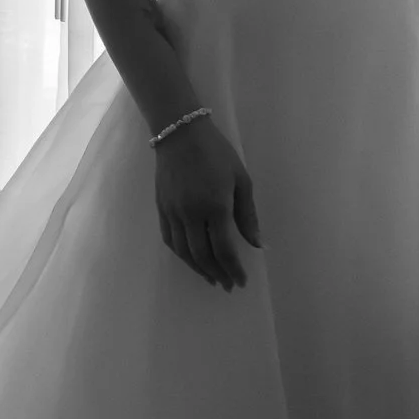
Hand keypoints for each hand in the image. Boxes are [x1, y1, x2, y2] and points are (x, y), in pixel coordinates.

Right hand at [153, 119, 261, 289]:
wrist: (180, 133)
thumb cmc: (217, 153)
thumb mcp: (241, 179)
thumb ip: (247, 215)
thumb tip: (257, 244)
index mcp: (215, 207)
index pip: (224, 249)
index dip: (233, 269)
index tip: (241, 281)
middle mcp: (191, 214)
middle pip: (202, 256)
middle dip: (217, 274)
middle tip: (228, 285)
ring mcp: (173, 213)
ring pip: (183, 252)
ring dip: (199, 269)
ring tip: (212, 278)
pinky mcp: (161, 209)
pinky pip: (169, 240)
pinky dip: (181, 255)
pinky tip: (191, 259)